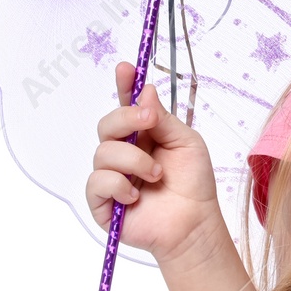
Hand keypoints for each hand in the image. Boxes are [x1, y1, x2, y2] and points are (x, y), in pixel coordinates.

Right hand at [85, 60, 226, 265]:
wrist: (194, 223)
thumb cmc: (193, 184)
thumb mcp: (186, 142)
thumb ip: (164, 118)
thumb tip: (146, 91)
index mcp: (144, 136)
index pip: (127, 106)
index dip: (124, 86)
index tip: (126, 68)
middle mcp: (124, 153)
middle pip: (106, 124)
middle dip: (126, 118)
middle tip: (150, 122)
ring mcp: (111, 177)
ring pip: (103, 152)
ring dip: (134, 160)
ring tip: (156, 175)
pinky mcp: (102, 202)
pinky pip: (97, 181)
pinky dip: (119, 185)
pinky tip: (136, 196)